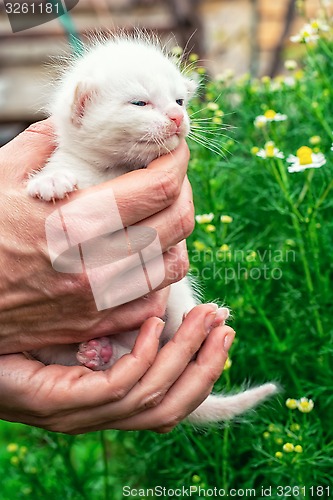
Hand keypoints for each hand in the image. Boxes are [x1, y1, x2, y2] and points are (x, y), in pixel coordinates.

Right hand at [0, 119, 193, 353]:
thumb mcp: (0, 178)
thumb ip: (42, 144)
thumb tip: (75, 122)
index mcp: (72, 221)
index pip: (157, 188)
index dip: (177, 162)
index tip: (174, 150)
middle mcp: (94, 264)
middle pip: (176, 223)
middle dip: (184, 191)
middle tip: (172, 179)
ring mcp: (98, 300)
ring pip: (173, 264)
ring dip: (176, 235)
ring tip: (161, 218)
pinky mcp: (95, 324)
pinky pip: (152, 302)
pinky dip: (159, 277)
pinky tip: (145, 259)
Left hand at [0, 305, 234, 432]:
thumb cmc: (27, 343)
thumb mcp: (84, 336)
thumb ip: (118, 332)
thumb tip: (157, 307)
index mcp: (108, 406)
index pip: (172, 405)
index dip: (205, 372)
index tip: (224, 333)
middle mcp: (101, 418)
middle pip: (172, 409)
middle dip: (207, 366)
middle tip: (225, 325)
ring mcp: (81, 415)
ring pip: (153, 396)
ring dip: (186, 354)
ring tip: (204, 318)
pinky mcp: (61, 403)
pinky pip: (119, 385)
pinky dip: (144, 354)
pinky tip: (152, 323)